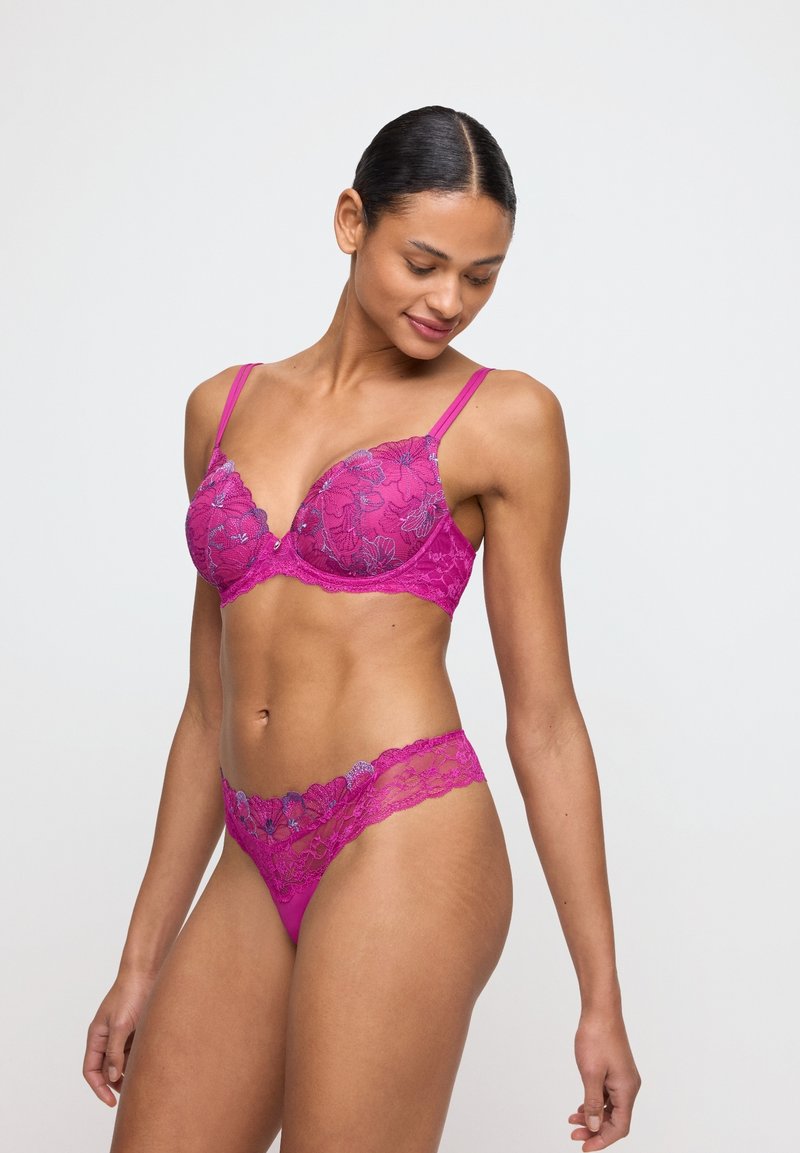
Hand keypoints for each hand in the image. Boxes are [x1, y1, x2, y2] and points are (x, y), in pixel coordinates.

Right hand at [83, 969, 157, 1106]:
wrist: (147, 972)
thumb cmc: (130, 994)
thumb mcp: (121, 1025)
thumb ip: (116, 1051)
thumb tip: (112, 1077)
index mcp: (96, 1036)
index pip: (90, 1070)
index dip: (98, 1088)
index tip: (111, 1101)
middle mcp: (106, 1037)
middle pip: (105, 1069)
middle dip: (114, 1084)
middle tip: (129, 1095)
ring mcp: (121, 1034)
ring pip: (120, 1062)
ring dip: (127, 1074)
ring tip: (140, 1083)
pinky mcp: (135, 1030)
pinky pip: (132, 1052)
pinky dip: (137, 1062)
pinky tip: (148, 1067)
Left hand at [569, 1006, 640, 1148]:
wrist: (601, 1010)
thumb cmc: (597, 1037)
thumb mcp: (591, 1074)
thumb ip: (593, 1103)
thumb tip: (594, 1127)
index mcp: (627, 1089)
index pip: (619, 1127)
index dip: (602, 1140)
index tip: (585, 1146)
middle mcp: (629, 1086)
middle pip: (616, 1119)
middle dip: (596, 1130)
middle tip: (575, 1134)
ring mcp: (623, 1077)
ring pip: (611, 1107)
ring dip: (594, 1116)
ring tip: (573, 1121)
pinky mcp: (616, 1070)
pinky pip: (608, 1095)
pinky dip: (596, 1103)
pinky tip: (582, 1106)